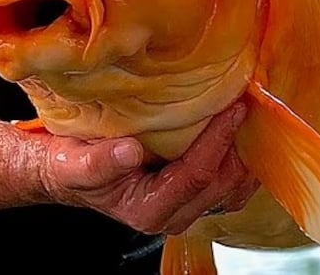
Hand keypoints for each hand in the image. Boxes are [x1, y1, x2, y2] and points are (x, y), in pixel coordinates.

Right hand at [38, 102, 258, 234]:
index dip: (217, 142)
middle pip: (221, 185)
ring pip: (230, 189)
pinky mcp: (188, 194)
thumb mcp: (74, 162)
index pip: (195, 176)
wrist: (68, 170)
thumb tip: (130, 151)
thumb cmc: (70, 164)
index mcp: (148, 210)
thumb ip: (99, 161)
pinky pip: (225, 184)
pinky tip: (238, 132)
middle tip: (248, 105)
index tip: (232, 110)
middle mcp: (172, 215)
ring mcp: (184, 206)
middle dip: (238, 147)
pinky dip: (236, 158)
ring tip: (251, 118)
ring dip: (244, 156)